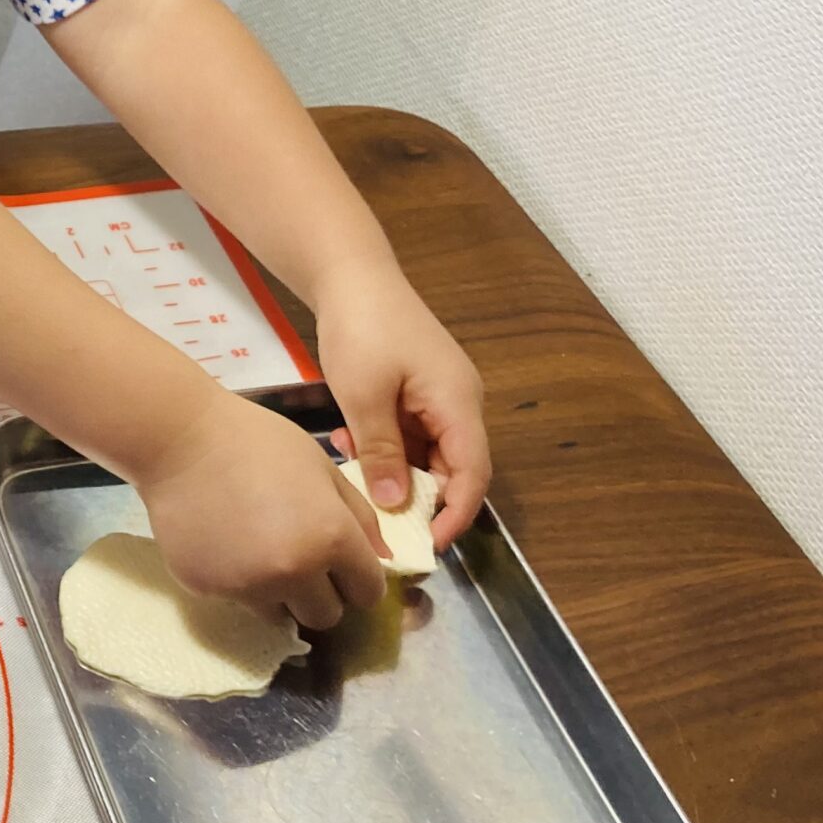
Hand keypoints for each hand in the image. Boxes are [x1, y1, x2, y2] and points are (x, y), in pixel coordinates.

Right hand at [135, 394, 390, 627]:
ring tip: (259, 552)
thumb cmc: (257, 441)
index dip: (361, 580)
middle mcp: (293, 573)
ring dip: (280, 594)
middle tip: (303, 562)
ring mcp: (247, 586)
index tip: (346, 569)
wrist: (178, 440)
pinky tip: (225, 544)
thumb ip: (358, 516)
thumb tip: (380, 560)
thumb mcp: (322, 467)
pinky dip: (238, 581)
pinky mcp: (208, 590)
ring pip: (280, 615)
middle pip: (326, 617)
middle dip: (322, 595)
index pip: (367, 592)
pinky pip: (237, 600)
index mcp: (330, 539)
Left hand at [312, 262, 489, 547]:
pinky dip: (386, 450)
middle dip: (422, 502)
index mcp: (459, 403)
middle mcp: (458, 403)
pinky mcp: (415, 392)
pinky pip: (409, 435)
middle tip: (386, 531)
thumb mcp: (364, 396)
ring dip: (397, 475)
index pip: (473, 475)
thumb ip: (382, 453)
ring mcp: (437, 397)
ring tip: (359, 486)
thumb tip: (397, 506)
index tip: (428, 546)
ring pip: (428, 455)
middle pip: (453, 469)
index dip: (455, 515)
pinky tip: (351, 449)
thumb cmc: (362, 329)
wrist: (350, 275)